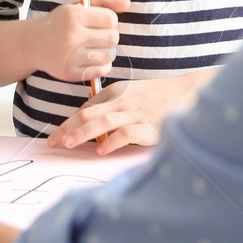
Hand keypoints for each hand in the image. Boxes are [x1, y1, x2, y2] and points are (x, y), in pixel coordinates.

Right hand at [30, 0, 129, 82]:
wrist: (33, 44)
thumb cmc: (60, 22)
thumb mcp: (78, 5)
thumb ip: (104, 1)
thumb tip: (128, 4)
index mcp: (73, 15)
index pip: (111, 19)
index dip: (108, 20)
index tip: (99, 22)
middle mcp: (71, 35)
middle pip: (113, 37)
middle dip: (108, 35)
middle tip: (97, 35)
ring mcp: (71, 56)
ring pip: (109, 55)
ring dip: (106, 51)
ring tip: (94, 47)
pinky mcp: (71, 73)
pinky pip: (101, 70)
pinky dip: (102, 66)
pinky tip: (92, 59)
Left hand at [45, 76, 200, 153]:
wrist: (189, 92)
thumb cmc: (158, 96)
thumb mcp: (131, 96)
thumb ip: (111, 107)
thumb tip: (88, 122)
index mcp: (116, 94)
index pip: (85, 109)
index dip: (68, 123)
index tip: (55, 136)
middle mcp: (123, 102)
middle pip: (89, 114)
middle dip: (68, 128)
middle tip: (53, 141)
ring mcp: (136, 113)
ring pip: (104, 122)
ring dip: (84, 133)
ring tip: (69, 143)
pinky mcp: (150, 126)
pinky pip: (127, 133)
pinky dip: (113, 141)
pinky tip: (101, 149)